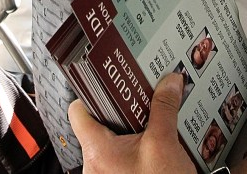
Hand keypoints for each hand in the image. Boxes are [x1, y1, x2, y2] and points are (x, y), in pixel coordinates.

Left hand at [69, 73, 195, 173]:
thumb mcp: (165, 144)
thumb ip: (164, 109)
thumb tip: (169, 82)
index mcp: (96, 150)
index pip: (78, 110)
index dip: (91, 92)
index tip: (110, 83)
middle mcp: (93, 165)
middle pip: (97, 124)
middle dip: (120, 111)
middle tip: (139, 97)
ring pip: (110, 142)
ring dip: (129, 131)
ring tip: (150, 120)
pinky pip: (118, 158)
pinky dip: (133, 148)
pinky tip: (152, 144)